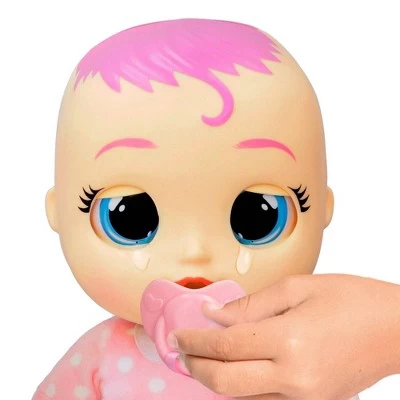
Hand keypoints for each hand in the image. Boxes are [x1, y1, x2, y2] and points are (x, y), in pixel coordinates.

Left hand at [169, 274, 399, 398]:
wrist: (396, 329)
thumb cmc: (351, 299)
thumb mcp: (297, 288)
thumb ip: (251, 305)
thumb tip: (214, 314)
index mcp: (288, 341)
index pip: (224, 345)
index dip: (194, 340)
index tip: (176, 335)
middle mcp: (294, 377)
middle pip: (226, 381)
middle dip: (195, 367)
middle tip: (180, 352)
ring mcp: (305, 397)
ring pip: (242, 396)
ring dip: (215, 378)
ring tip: (200, 359)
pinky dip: (242, 387)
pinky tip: (233, 370)